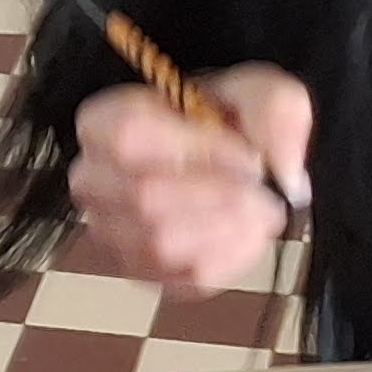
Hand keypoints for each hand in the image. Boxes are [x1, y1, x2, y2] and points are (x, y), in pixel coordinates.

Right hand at [68, 63, 310, 297]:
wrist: (227, 163)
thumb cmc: (227, 124)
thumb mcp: (258, 92)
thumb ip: (273, 110)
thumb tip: (278, 167)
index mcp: (105, 123)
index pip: (127, 136)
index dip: (197, 150)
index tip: (246, 155)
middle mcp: (93, 181)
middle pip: (143, 198)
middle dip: (219, 195)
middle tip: (259, 187)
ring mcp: (111, 232)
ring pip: (162, 243)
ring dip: (226, 227)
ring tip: (257, 208)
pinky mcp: (141, 273)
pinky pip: (183, 279)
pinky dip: (230, 257)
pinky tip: (246, 232)